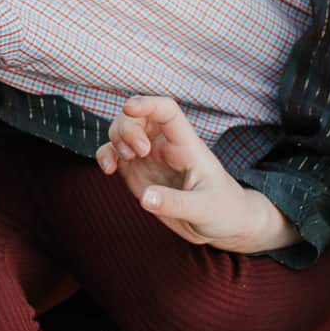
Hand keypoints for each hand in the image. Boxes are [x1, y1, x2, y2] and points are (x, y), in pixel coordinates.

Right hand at [94, 95, 297, 253]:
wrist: (224, 226)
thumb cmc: (223, 211)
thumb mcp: (205, 209)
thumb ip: (176, 204)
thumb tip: (145, 199)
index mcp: (186, 145)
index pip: (167, 111)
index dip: (148, 104)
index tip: (129, 108)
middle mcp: (166, 146)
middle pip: (139, 117)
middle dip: (127, 127)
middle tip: (135, 152)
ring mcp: (150, 158)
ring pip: (123, 131)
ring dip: (115, 139)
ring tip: (121, 162)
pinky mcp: (138, 173)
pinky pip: (115, 155)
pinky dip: (105, 156)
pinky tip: (108, 169)